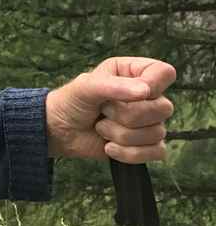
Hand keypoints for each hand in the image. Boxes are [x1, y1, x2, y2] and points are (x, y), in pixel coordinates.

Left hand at [45, 56, 175, 162]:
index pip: (165, 73)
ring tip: (101, 127)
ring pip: (157, 133)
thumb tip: (145, 91)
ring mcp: (149, 122)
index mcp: (134, 72)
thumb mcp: (86, 86)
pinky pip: (156, 152)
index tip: (131, 92)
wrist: (60, 131)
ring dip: (121, 134)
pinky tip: (109, 147)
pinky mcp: (147, 145)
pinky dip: (128, 153)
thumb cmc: (72, 101)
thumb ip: (114, 86)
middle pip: (164, 108)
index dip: (153, 85)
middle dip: (127, 115)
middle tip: (103, 110)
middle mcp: (147, 96)